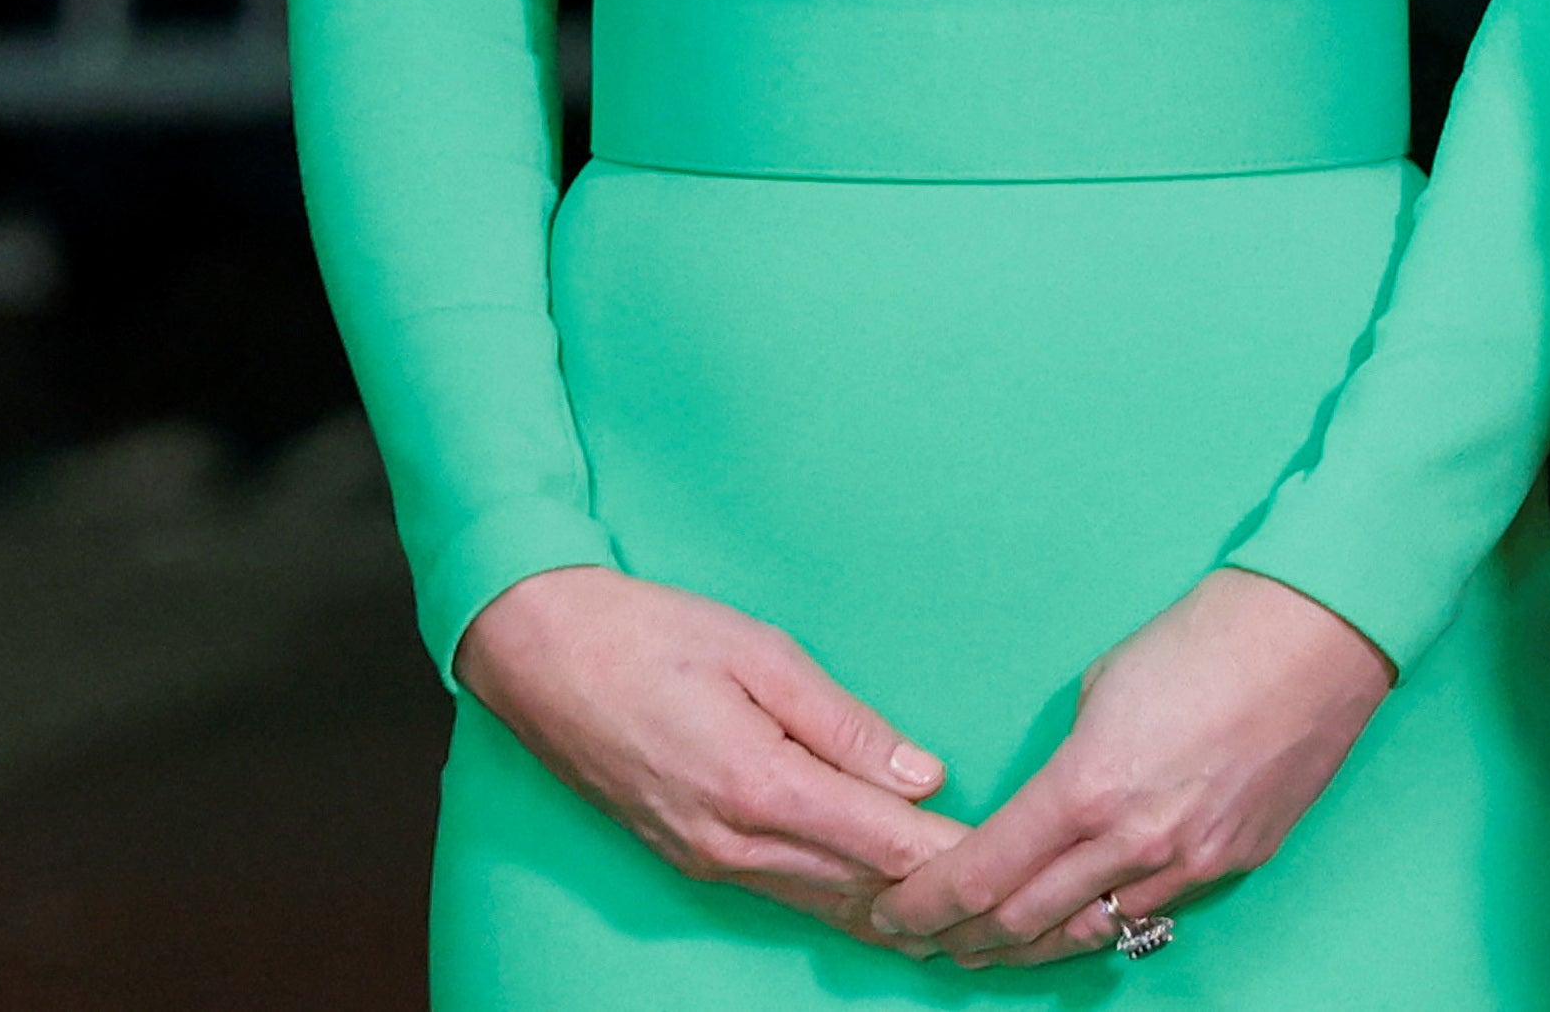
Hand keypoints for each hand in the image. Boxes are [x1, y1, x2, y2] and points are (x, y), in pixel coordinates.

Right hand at [454, 566, 964, 937]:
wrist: (534, 651)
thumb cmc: (643, 631)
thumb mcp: (756, 649)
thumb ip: (842, 720)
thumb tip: (920, 774)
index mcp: (759, 784)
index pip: (884, 844)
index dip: (955, 856)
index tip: (1015, 859)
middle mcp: (734, 842)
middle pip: (862, 891)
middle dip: (939, 900)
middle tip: (1009, 899)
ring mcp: (708, 859)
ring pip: (826, 905)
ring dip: (896, 914)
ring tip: (968, 919)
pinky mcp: (692, 857)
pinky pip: (786, 895)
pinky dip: (843, 904)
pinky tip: (881, 907)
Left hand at [865, 569, 1392, 966]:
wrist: (1313, 638)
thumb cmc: (1199, 639)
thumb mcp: (1100, 689)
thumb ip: (1069, 765)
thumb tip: (1056, 805)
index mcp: (1087, 788)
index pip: (982, 875)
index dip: (927, 904)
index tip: (893, 910)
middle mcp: (1134, 843)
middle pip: (1024, 923)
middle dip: (962, 941)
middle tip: (923, 942)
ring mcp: (1190, 865)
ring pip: (1088, 932)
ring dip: (1029, 947)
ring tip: (985, 949)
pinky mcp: (1232, 866)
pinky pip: (1150, 912)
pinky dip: (1100, 922)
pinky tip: (1073, 923)